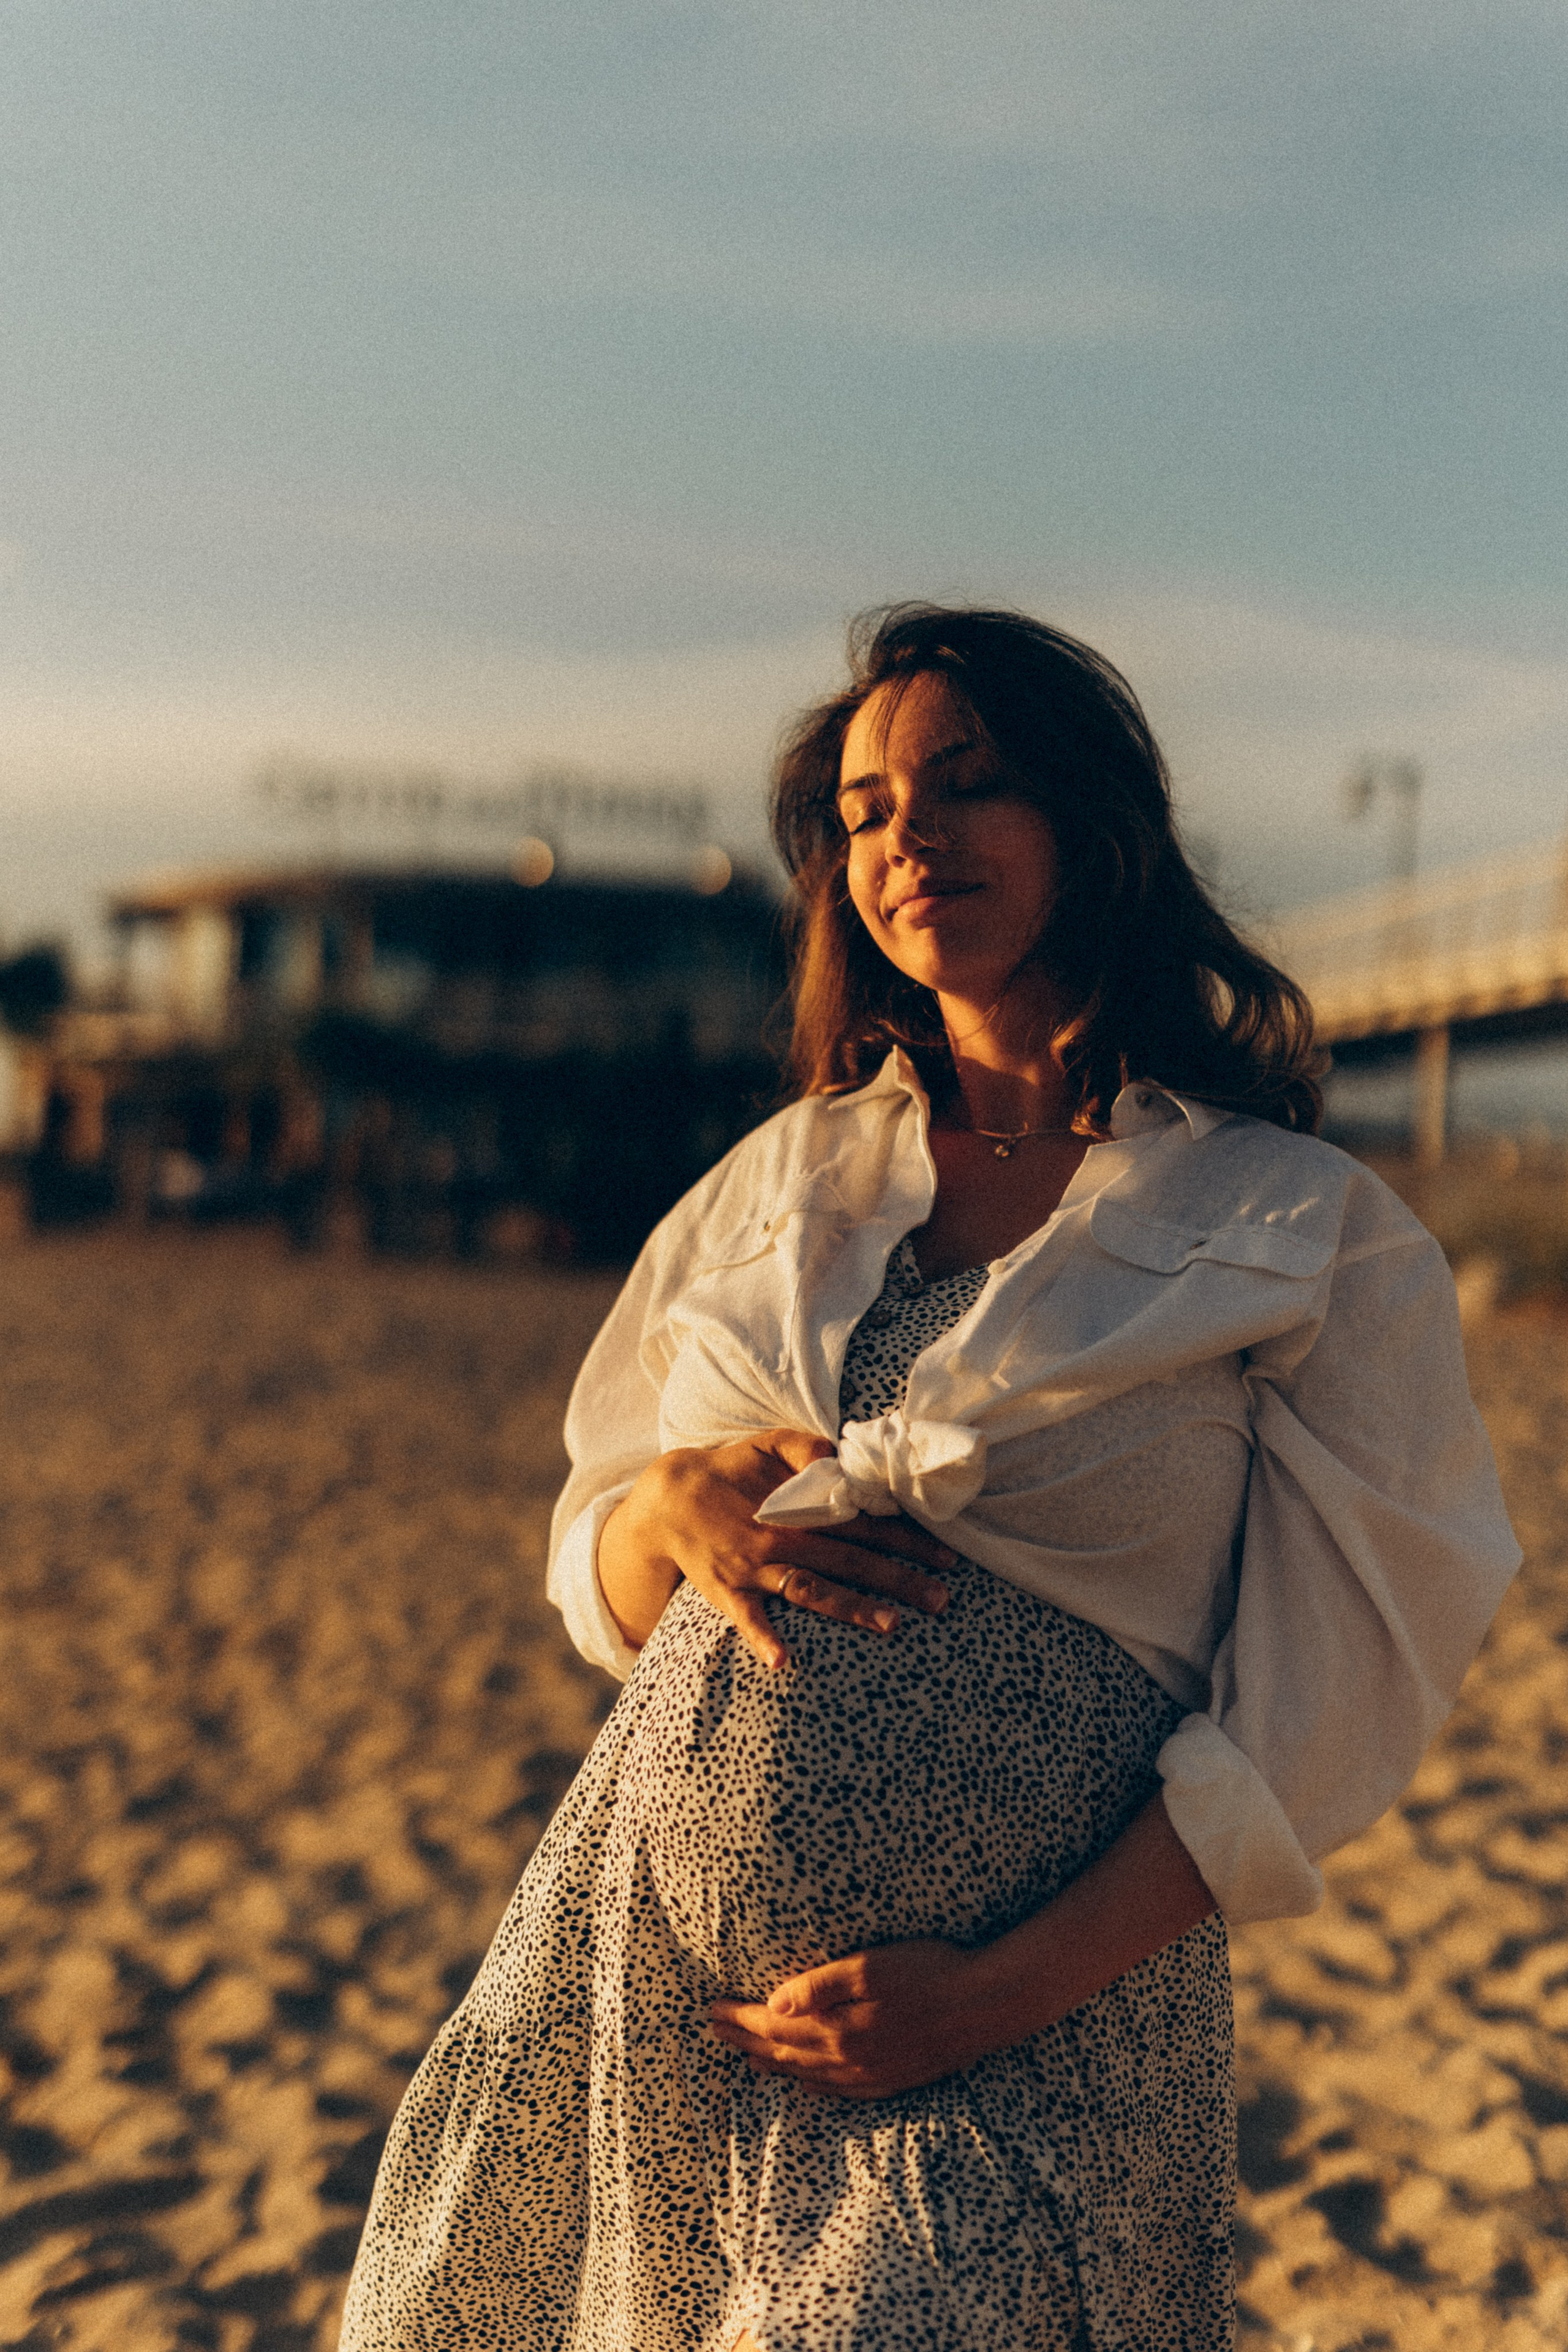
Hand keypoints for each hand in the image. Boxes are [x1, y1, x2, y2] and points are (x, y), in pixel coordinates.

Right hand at [597, 1428, 955, 1668]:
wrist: (669, 1497)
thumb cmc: (729, 1470)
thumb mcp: (770, 1443)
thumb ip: (809, 1447)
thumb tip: (843, 1458)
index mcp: (800, 1507)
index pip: (864, 1524)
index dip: (905, 1539)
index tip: (944, 1556)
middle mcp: (784, 1539)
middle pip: (850, 1560)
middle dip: (898, 1579)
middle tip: (942, 1598)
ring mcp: (756, 1568)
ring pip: (812, 1590)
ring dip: (852, 1608)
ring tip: (892, 1626)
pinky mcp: (727, 1590)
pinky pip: (746, 1619)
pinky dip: (763, 1640)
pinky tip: (783, 1663)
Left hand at [709, 1939, 1006, 2100]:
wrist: (985, 2004)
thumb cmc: (928, 1971)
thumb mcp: (871, 1966)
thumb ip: (820, 1986)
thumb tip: (773, 2004)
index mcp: (838, 2028)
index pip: (774, 2026)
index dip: (741, 2019)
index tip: (712, 2010)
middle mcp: (849, 2059)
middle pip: (784, 2053)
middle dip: (746, 2042)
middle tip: (715, 2032)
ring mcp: (870, 2074)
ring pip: (808, 2075)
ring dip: (773, 2065)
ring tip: (746, 2058)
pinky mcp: (891, 2080)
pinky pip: (838, 2091)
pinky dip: (812, 2087)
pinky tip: (804, 2084)